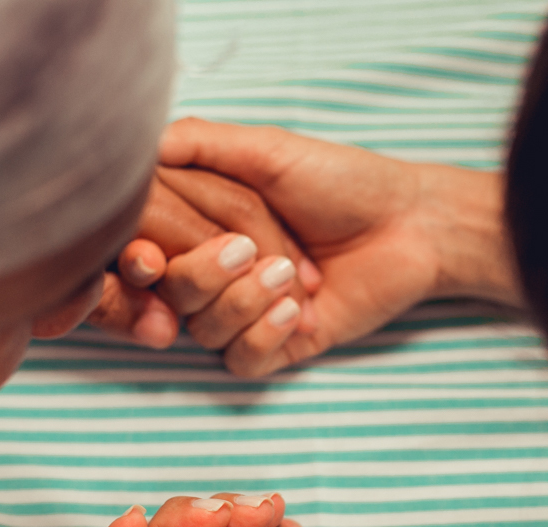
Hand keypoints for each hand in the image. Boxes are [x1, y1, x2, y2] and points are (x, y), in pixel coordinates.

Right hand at [130, 119, 518, 376]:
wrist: (411, 225)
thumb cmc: (342, 182)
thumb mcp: (265, 150)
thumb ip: (197, 144)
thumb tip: (136, 147)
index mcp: (199, 224)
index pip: (142, 249)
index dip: (140, 257)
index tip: (152, 256)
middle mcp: (213, 271)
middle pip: (167, 292)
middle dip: (205, 273)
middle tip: (250, 249)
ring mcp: (243, 313)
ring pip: (201, 329)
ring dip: (243, 300)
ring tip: (292, 272)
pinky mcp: (276, 347)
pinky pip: (240, 360)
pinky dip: (264, 334)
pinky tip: (300, 310)